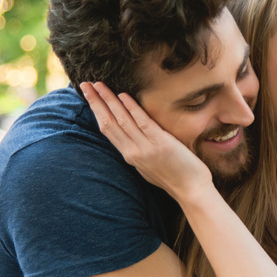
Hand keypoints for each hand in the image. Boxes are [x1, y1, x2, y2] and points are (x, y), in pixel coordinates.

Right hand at [81, 81, 211, 201]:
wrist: (191, 191)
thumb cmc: (174, 178)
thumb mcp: (149, 165)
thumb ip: (139, 150)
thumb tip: (133, 137)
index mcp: (129, 156)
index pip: (107, 130)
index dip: (96, 112)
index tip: (89, 96)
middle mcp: (132, 152)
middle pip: (108, 123)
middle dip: (95, 102)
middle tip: (84, 85)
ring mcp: (145, 148)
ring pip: (121, 120)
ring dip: (108, 100)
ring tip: (98, 85)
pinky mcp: (160, 144)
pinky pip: (142, 123)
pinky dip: (132, 109)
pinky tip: (123, 96)